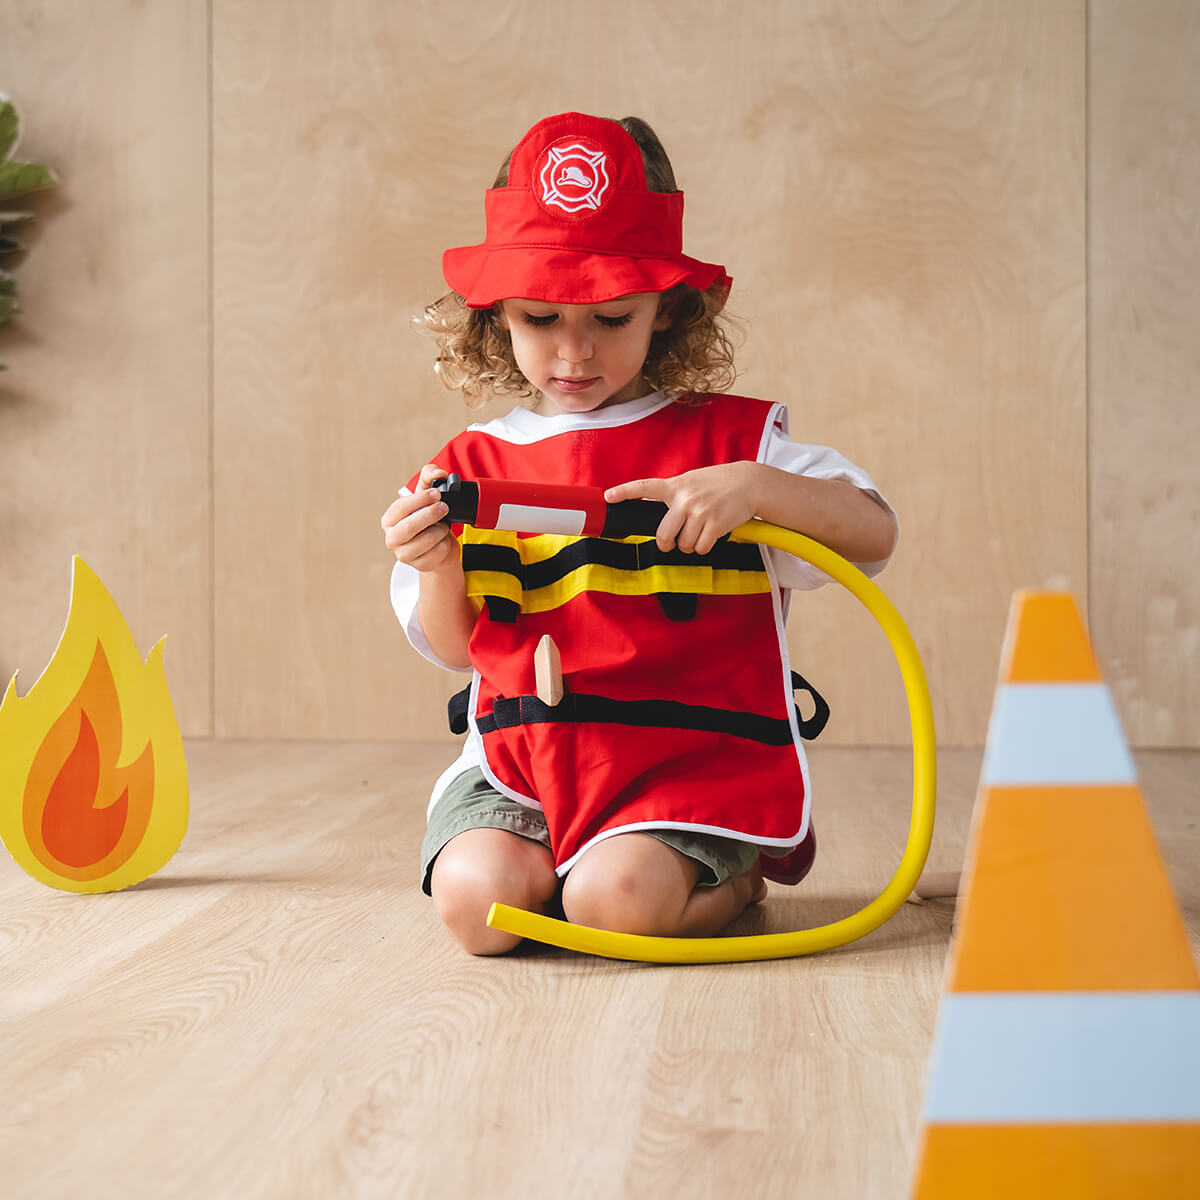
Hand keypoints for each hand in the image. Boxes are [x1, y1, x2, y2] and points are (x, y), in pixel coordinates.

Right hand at [380, 464, 458, 572]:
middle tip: (445, 508)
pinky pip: (438, 552)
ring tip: (443, 526)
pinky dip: (446, 543)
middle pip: (410, 527)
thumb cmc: (429, 520)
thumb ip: (430, 477)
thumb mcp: (427, 498)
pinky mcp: (419, 566)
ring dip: (441, 530)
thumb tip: (438, 473)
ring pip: (427, 540)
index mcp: (389, 520)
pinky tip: (443, 541)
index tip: (436, 494)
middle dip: (431, 514)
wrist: (438, 548)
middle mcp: (392, 538)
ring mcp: (404, 555)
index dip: (420, 499)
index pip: (401, 507)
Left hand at [605, 462, 759, 553]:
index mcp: (676, 486)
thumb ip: (675, 493)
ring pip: (684, 545)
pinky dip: (704, 546)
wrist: (749, 483)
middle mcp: (685, 499)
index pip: (645, 486)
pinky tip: (712, 534)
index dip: (624, 492)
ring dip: (691, 544)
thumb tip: (659, 511)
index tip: (608, 497)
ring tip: (702, 530)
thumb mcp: (692, 480)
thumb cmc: (719, 483)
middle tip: (673, 542)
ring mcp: (700, 512)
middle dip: (667, 543)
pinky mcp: (715, 525)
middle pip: (663, 535)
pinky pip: (700, 548)